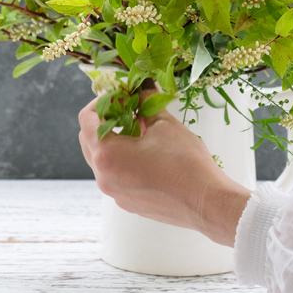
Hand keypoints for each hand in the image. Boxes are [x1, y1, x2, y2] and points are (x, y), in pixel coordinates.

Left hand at [78, 91, 251, 246]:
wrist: (206, 202)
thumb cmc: (185, 163)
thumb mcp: (164, 124)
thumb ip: (146, 103)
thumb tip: (141, 90)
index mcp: (106, 155)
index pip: (86, 119)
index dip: (101, 101)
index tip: (121, 96)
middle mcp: (104, 177)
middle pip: (89, 140)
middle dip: (104, 120)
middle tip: (127, 109)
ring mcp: (115, 193)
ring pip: (101, 160)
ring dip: (114, 140)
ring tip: (139, 129)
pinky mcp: (129, 202)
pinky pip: (115, 176)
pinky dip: (123, 160)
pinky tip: (147, 152)